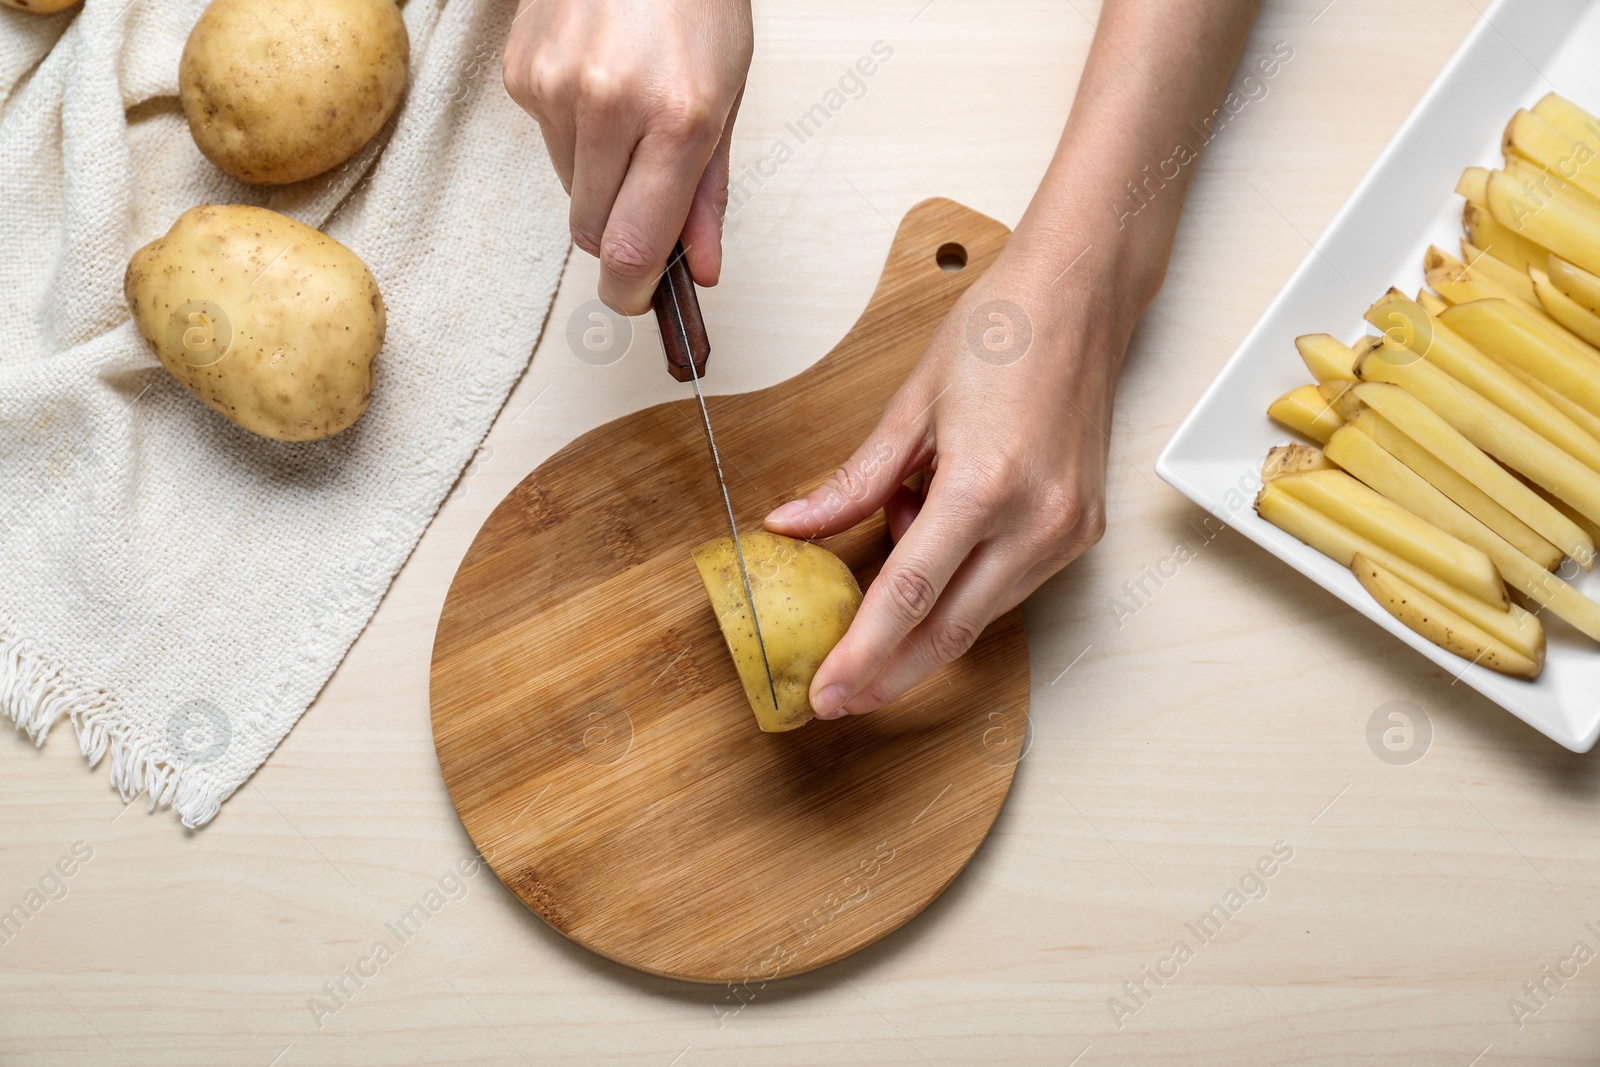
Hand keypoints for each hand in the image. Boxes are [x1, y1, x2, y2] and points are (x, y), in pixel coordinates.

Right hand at [502, 0, 752, 311]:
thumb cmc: (695, 4)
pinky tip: (598, 86)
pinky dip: (574, 133)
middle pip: (593, 230)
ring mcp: (555, 88)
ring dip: (600, 177)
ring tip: (629, 116)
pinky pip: (547, 143)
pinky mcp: (521, 75)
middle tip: (647, 198)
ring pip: (571, 189)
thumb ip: (710, 194)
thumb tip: (699, 269)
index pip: (633, 246)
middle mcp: (609, 104)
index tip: (637, 301)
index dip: (632, 291)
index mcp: (677, 116)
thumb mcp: (728, 99)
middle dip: (620, 232)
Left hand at [764, 254, 1134, 718]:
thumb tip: (793, 525)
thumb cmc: (1000, 332)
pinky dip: (962, 578)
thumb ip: (853, 482)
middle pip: (950, 630)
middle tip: (840, 698)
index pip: (910, 595)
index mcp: (985, 484)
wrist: (1081, 297)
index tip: (828, 693)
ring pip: (980, 614)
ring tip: (897, 528)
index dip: (864, 654)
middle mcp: (1037, 520)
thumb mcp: (911, 405)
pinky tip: (937, 524)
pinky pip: (1008, 584)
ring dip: (925, 610)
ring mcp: (1067, 531)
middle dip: (890, 672)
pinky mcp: (1081, 531)